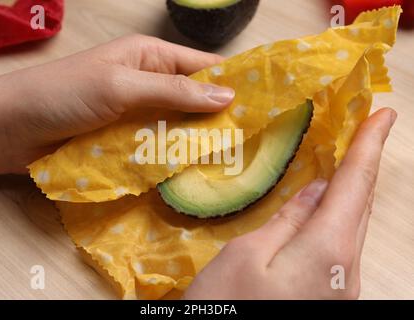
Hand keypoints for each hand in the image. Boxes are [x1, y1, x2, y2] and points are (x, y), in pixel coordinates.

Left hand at [0, 34, 233, 180]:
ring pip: (180, 127)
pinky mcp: (128, 141)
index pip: (204, 68)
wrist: (11, 129)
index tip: (264, 106)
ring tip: (233, 163)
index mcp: (151, 57)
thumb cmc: (64, 95)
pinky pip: (160, 148)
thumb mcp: (121, 85)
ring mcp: (139, 115)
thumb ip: (173, 93)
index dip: (234, 84)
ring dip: (199, 143)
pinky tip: (195, 172)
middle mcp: (150, 84)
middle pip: (195, 101)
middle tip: (253, 144)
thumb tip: (227, 97)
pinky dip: (175, 158)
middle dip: (220, 120)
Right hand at [184, 108, 396, 299]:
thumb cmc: (228, 305)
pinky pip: (342, 246)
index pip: (356, 183)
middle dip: (365, 164)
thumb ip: (289, 220)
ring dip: (353, 190)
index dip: (369, 144)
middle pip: (362, 205)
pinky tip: (327, 207)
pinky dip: (339, 217)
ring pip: (354, 226)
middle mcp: (349, 268)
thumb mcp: (248, 253)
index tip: (385, 114)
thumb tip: (318, 189)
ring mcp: (344, 287)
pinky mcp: (331, 298)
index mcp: (329, 248)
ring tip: (345, 160)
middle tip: (364, 130)